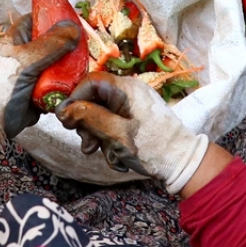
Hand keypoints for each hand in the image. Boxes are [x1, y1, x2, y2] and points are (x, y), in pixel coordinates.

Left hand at [0, 14, 79, 148]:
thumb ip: (50, 45)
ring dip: (69, 70)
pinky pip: (59, 86)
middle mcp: (27, 53)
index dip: (56, 18)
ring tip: (80, 72)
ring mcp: (34, 74)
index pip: (39, 19)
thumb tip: (74, 29)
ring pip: (59, 66)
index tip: (75, 22)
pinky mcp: (40, 93)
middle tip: (84, 51)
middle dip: (69, 48)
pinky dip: (66, 87)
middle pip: (54, 44)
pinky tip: (74, 88)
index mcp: (18, 38)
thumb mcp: (25, 60)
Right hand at [55, 72, 208, 193]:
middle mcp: (129, 92)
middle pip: (94, 100)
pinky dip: (112, 142)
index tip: (66, 121)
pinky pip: (114, 125)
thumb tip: (63, 109)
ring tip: (108, 153)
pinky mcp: (136, 119)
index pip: (90, 82)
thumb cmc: (152, 147)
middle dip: (87, 124)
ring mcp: (133, 106)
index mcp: (126, 88)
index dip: (74, 99)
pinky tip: (119, 157)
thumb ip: (88, 117)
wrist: (182, 164)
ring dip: (99, 137)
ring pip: (102, 116)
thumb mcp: (115, 133)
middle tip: (89, 145)